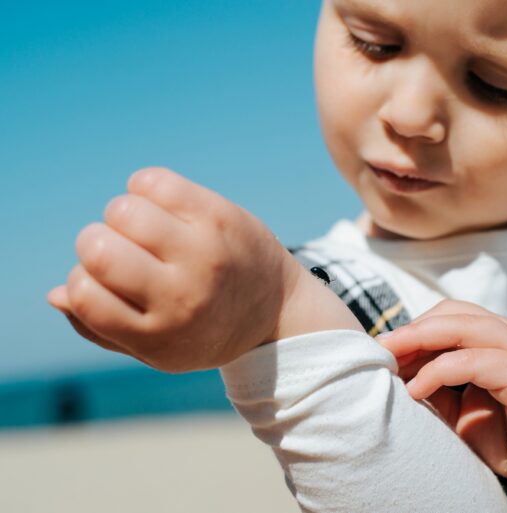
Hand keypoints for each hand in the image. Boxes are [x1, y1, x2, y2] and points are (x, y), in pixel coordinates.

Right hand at [48, 167, 303, 371]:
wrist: (276, 310)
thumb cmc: (203, 328)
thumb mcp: (156, 350)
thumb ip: (101, 330)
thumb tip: (58, 293)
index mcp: (158, 334)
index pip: (83, 293)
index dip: (82, 280)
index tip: (107, 282)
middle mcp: (182, 294)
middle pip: (97, 248)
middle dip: (95, 244)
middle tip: (125, 252)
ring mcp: (203, 251)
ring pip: (123, 211)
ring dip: (121, 216)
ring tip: (146, 229)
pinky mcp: (219, 215)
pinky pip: (152, 181)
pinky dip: (143, 187)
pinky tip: (160, 205)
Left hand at [377, 300, 506, 512]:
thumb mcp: (467, 408)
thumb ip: (439, 385)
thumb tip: (398, 371)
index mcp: (506, 338)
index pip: (453, 314)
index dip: (416, 327)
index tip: (383, 348)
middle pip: (453, 314)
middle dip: (410, 330)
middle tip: (378, 349)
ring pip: (462, 328)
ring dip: (418, 343)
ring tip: (389, 364)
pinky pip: (472, 362)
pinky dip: (437, 373)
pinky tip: (415, 391)